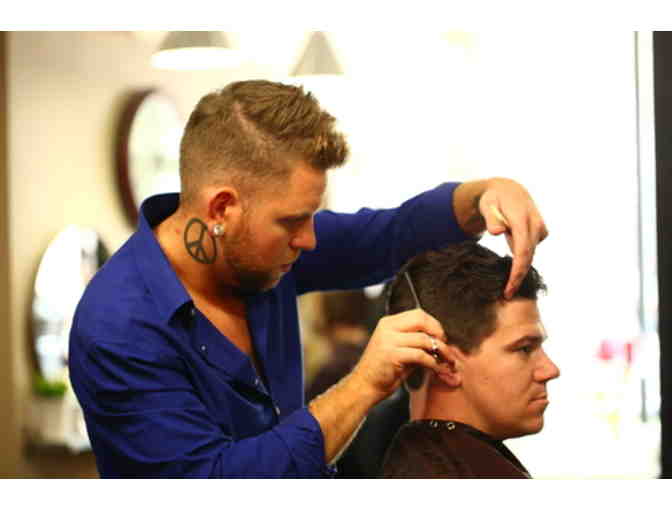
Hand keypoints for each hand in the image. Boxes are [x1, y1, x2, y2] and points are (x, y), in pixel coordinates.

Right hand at [349, 309, 451, 400]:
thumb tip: (439, 340)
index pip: (418, 314)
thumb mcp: (398, 349)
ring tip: (447, 361)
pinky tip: (438, 369)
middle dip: (438, 333)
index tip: (441, 337)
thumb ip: (415, 341)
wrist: (364, 386)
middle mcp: (387, 328)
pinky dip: (433, 363)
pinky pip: (420, 355)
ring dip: (440, 351)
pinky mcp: (392, 355)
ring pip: (424, 339)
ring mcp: (388, 341)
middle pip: (421, 320)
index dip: (434, 324)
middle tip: (445, 347)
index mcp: (388, 323)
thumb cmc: (383, 370)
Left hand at [478, 177, 547, 298]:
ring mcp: (540, 228)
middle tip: (507, 295)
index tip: (510, 287)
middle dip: (518, 277)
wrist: (508, 190)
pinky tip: (512, 264)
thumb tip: (497, 232)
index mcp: (522, 219)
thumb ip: (491, 218)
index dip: (517, 271)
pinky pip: (529, 249)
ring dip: (519, 269)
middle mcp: (535, 224)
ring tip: (508, 285)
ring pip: (529, 254)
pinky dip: (521, 258)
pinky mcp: (540, 232)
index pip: (522, 250)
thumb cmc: (493, 199)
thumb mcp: (486, 205)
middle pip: (528, 256)